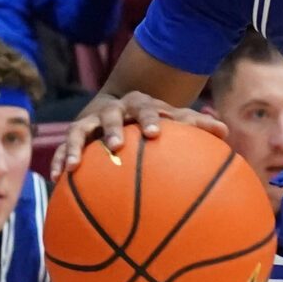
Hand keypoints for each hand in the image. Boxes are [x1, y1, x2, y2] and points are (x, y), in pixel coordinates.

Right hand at [52, 89, 226, 176]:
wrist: (119, 102)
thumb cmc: (153, 117)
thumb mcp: (172, 118)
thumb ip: (196, 124)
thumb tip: (224, 131)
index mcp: (139, 104)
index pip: (146, 107)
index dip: (149, 119)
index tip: (155, 133)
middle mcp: (112, 110)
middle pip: (110, 115)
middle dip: (112, 129)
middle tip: (116, 145)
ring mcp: (90, 121)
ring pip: (78, 130)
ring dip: (75, 147)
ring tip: (73, 167)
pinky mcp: (76, 135)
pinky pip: (62, 148)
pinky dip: (59, 160)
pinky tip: (57, 179)